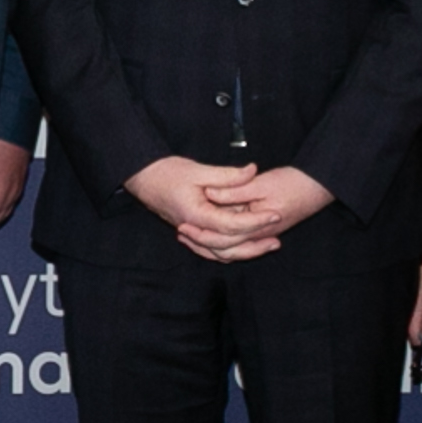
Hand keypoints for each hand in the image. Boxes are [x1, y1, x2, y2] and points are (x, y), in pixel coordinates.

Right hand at [125, 155, 264, 260]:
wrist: (143, 178)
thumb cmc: (167, 172)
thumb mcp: (198, 170)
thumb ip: (227, 175)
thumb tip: (253, 171)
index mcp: (196, 214)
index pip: (232, 225)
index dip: (256, 221)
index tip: (275, 215)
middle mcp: (194, 229)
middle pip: (229, 247)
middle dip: (255, 243)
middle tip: (277, 239)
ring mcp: (193, 233)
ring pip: (221, 253)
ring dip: (245, 251)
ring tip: (267, 246)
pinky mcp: (193, 232)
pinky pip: (212, 249)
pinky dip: (229, 251)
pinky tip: (245, 247)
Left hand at [190, 165, 331, 260]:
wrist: (318, 186)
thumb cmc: (293, 183)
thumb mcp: (261, 183)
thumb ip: (235, 190)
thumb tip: (210, 194)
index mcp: (258, 226)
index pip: (225, 236)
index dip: (202, 233)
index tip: (184, 225)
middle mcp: (260, 236)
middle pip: (226, 248)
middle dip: (201, 243)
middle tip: (181, 232)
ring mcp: (262, 235)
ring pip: (232, 249)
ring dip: (210, 244)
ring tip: (188, 236)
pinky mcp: (263, 231)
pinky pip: (239, 243)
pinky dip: (222, 241)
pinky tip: (210, 232)